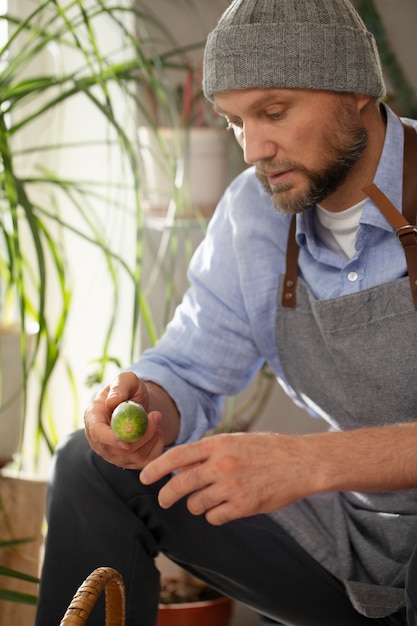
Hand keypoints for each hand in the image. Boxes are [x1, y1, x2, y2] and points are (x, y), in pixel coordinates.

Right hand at [84, 371, 164, 468]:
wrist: (136, 404)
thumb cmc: (127, 389)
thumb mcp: (126, 379)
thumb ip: (120, 386)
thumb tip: (113, 401)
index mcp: (93, 418)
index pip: (98, 434)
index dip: (110, 440)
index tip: (126, 442)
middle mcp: (99, 441)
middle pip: (119, 450)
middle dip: (141, 435)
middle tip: (156, 415)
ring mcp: (114, 454)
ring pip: (135, 456)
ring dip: (151, 437)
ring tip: (155, 418)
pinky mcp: (130, 462)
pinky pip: (147, 460)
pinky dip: (157, 445)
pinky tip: (155, 431)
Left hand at [140, 431, 315, 524]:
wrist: (301, 463)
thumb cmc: (268, 449)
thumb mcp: (236, 440)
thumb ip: (209, 452)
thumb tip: (181, 466)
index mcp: (218, 444)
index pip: (177, 456)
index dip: (156, 468)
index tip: (144, 477)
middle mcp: (221, 464)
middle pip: (180, 484)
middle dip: (167, 495)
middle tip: (165, 499)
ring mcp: (232, 487)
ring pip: (196, 504)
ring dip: (196, 504)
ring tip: (209, 498)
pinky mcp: (243, 507)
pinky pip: (214, 517)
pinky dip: (215, 515)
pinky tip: (226, 507)